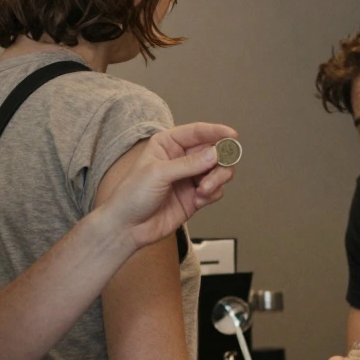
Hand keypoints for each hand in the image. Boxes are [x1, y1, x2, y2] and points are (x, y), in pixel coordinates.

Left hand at [91, 122, 237, 251]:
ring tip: (203, 190)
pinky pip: (216, 190)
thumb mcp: (158, 173)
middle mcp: (181, 158)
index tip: (232, 136)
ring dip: (217, 179)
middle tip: (217, 170)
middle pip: (214, 151)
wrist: (127, 228)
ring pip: (219, 171)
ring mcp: (190, 178)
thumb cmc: (132, 196)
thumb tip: (215, 153)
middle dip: (219, 161)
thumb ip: (189, 164)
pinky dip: (212, 194)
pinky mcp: (195, 197)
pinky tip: (198, 200)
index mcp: (168, 144)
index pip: (198, 132)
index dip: (217, 132)